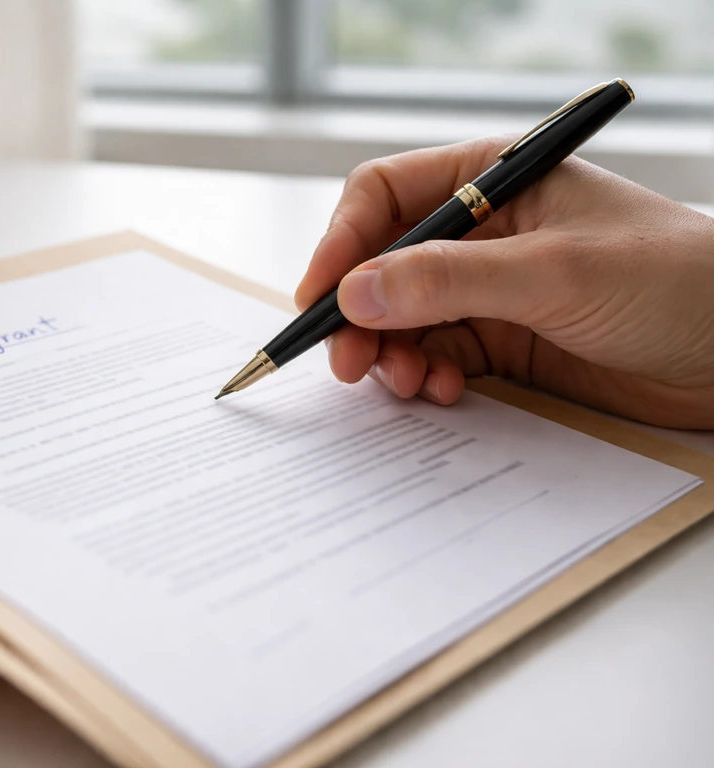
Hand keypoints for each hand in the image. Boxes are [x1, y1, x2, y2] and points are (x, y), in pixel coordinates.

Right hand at [296, 138, 713, 428]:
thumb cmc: (674, 281)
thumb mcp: (556, 273)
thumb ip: (451, 281)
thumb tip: (354, 293)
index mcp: (492, 180)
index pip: (385, 196)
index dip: (341, 243)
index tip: (317, 298)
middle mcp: (481, 233)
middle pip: (382, 265)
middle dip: (358, 314)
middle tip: (347, 362)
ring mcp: (488, 291)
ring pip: (401, 319)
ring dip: (390, 354)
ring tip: (406, 384)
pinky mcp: (501, 344)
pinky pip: (435, 356)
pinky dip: (425, 377)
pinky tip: (444, 392)